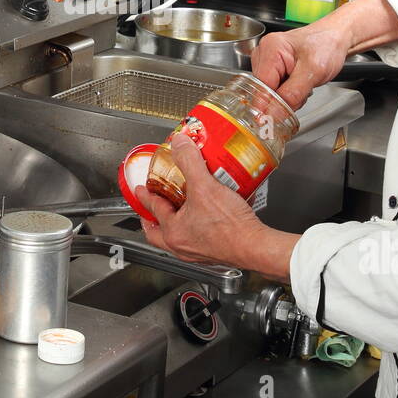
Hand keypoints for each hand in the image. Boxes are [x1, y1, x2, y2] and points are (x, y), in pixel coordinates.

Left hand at [134, 132, 266, 266]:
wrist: (255, 247)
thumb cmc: (231, 227)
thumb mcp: (205, 186)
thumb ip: (190, 161)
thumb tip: (180, 144)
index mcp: (173, 232)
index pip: (153, 209)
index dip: (146, 195)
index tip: (142, 189)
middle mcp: (182, 246)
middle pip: (158, 233)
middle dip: (154, 218)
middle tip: (154, 205)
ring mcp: (197, 252)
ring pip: (177, 237)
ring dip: (176, 222)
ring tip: (182, 207)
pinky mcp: (214, 253)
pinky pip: (197, 239)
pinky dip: (196, 226)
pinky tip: (208, 214)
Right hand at [250, 22, 350, 109]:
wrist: (334, 38)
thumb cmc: (326, 46)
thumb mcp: (314, 72)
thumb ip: (292, 94)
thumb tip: (272, 114)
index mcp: (270, 49)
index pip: (260, 87)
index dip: (271, 103)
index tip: (284, 113)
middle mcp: (263, 53)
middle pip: (264, 90)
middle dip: (283, 98)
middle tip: (303, 89)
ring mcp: (266, 60)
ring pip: (269, 92)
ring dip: (286, 96)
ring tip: (303, 83)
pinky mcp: (272, 67)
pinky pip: (274, 88)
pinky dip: (287, 91)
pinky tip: (298, 83)